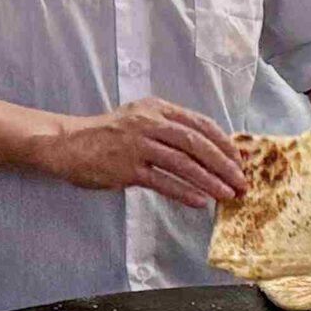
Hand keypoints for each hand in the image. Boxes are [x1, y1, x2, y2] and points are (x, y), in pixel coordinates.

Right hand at [42, 98, 244, 210]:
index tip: (240, 160)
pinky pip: (161, 181)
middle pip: (196, 143)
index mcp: (157, 108)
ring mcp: (138, 145)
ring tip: (226, 195)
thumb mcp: (140, 120)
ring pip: (183, 163)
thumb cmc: (109, 135)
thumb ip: (170, 130)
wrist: (69, 144)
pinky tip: (199, 201)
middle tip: (241, 182)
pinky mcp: (127, 168)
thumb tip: (208, 150)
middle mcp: (149, 122)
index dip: (224, 142)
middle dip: (223, 164)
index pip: (199, 123)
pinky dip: (183, 192)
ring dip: (209, 181)